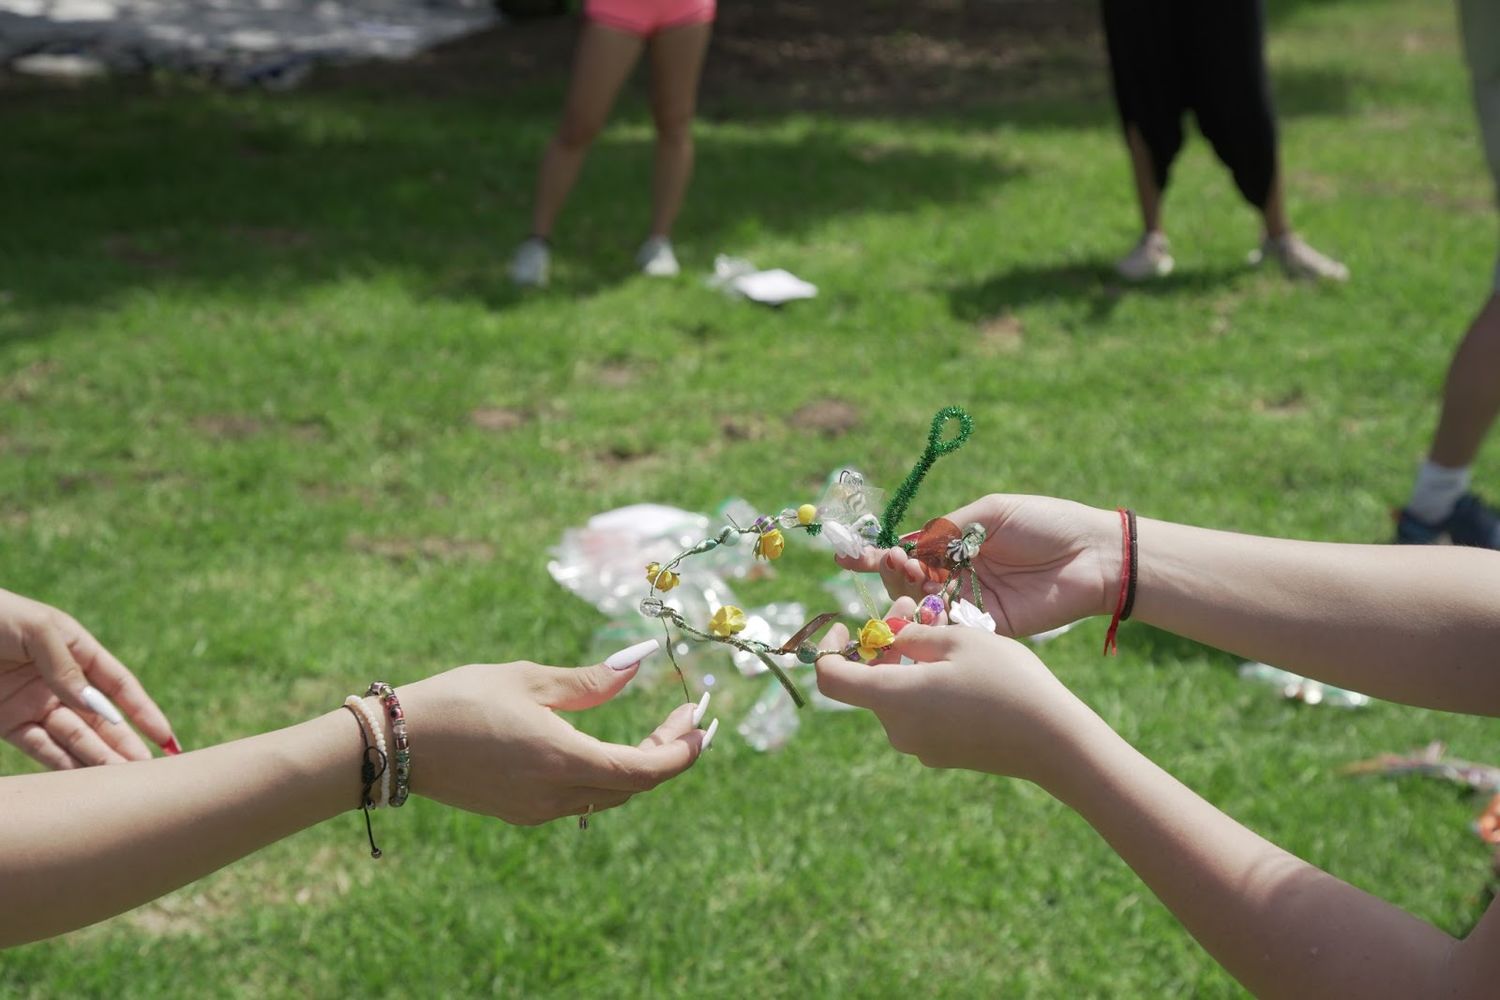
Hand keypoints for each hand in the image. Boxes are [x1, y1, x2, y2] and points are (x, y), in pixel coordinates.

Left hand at [0, 589, 176, 767]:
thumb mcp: (37, 630)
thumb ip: (67, 668)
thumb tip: (94, 706)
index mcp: (76, 650)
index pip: (118, 686)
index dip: (143, 711)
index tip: (166, 737)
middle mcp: (60, 681)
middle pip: (100, 719)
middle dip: (124, 744)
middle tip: (146, 771)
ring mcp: (35, 703)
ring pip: (74, 738)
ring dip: (97, 758)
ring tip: (120, 780)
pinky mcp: (7, 722)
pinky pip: (40, 747)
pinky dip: (61, 763)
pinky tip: (82, 779)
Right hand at [400, 640, 714, 825]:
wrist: (398, 744)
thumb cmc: (461, 699)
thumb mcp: (530, 681)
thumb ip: (591, 681)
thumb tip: (639, 665)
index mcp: (562, 759)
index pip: (645, 770)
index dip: (682, 750)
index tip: (702, 720)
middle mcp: (555, 795)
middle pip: (635, 785)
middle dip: (670, 753)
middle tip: (688, 716)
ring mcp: (538, 810)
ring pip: (610, 796)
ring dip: (641, 766)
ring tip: (662, 728)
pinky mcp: (522, 812)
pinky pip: (581, 799)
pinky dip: (609, 775)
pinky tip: (612, 747)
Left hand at [814, 603, 1092, 781]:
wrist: (1054, 742)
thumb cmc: (1006, 681)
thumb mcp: (956, 639)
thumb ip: (912, 634)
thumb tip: (890, 636)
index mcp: (891, 698)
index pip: (830, 678)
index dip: (827, 648)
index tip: (845, 624)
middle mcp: (897, 729)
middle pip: (869, 681)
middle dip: (884, 642)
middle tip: (915, 609)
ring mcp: (920, 746)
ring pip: (897, 694)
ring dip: (907, 662)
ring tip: (944, 633)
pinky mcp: (943, 754)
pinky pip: (920, 713)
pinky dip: (926, 687)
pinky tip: (963, 670)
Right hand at [836, 495, 1119, 637]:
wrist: (1093, 555)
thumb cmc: (1046, 523)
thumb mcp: (990, 513)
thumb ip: (947, 530)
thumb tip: (906, 543)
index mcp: (959, 547)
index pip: (909, 554)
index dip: (876, 557)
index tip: (845, 557)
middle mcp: (960, 578)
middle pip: (909, 584)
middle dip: (891, 573)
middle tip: (890, 562)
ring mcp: (972, 605)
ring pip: (923, 608)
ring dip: (907, 592)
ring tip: (908, 572)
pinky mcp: (988, 629)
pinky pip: (950, 629)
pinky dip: (930, 620)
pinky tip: (923, 606)